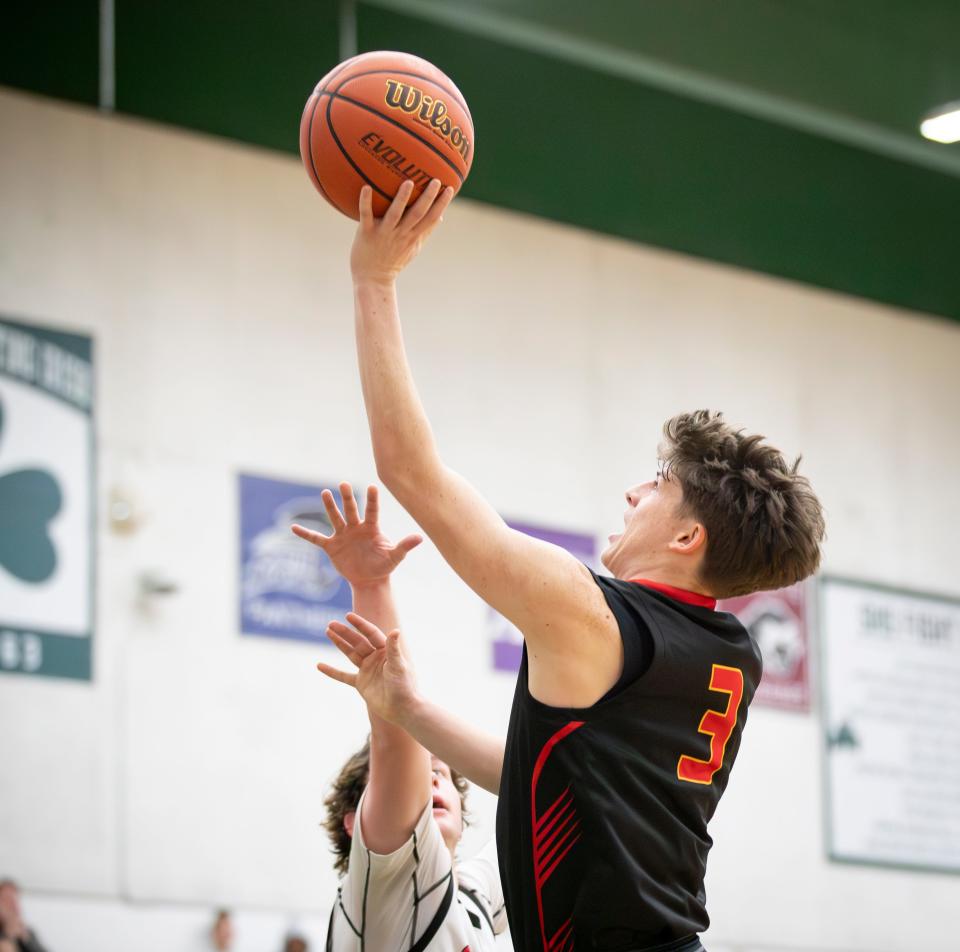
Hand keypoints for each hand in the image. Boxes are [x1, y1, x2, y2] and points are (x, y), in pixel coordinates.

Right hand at [291, 483, 420, 587]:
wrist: (370, 580)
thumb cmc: (384, 566)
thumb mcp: (394, 558)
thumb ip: (404, 546)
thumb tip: (420, 538)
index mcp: (372, 528)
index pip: (372, 511)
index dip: (372, 500)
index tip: (372, 486)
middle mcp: (356, 528)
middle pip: (351, 510)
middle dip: (347, 498)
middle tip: (343, 484)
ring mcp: (342, 535)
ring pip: (335, 518)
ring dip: (329, 506)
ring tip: (325, 493)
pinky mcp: (332, 547)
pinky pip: (316, 539)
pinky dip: (305, 534)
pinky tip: (293, 528)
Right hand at [319, 612, 418, 724]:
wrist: (403, 709)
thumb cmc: (404, 686)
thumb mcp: (398, 665)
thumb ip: (394, 648)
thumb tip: (395, 630)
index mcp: (385, 651)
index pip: (370, 633)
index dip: (360, 625)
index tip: (348, 616)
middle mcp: (375, 658)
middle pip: (357, 642)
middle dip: (344, 632)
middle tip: (330, 623)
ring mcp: (367, 670)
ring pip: (350, 653)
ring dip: (339, 643)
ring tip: (328, 631)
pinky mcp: (361, 683)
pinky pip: (343, 676)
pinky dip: (331, 671)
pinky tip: (319, 665)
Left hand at [350, 179, 454, 285]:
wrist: (372, 279)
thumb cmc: (393, 261)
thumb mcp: (413, 248)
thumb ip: (425, 232)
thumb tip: (440, 217)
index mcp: (412, 237)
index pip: (431, 218)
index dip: (441, 204)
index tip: (450, 188)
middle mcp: (400, 234)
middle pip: (417, 214)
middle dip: (427, 198)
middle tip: (435, 180)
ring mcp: (384, 233)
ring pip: (394, 214)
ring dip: (402, 198)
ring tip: (409, 182)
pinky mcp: (366, 233)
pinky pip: (366, 215)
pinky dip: (365, 201)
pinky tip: (366, 187)